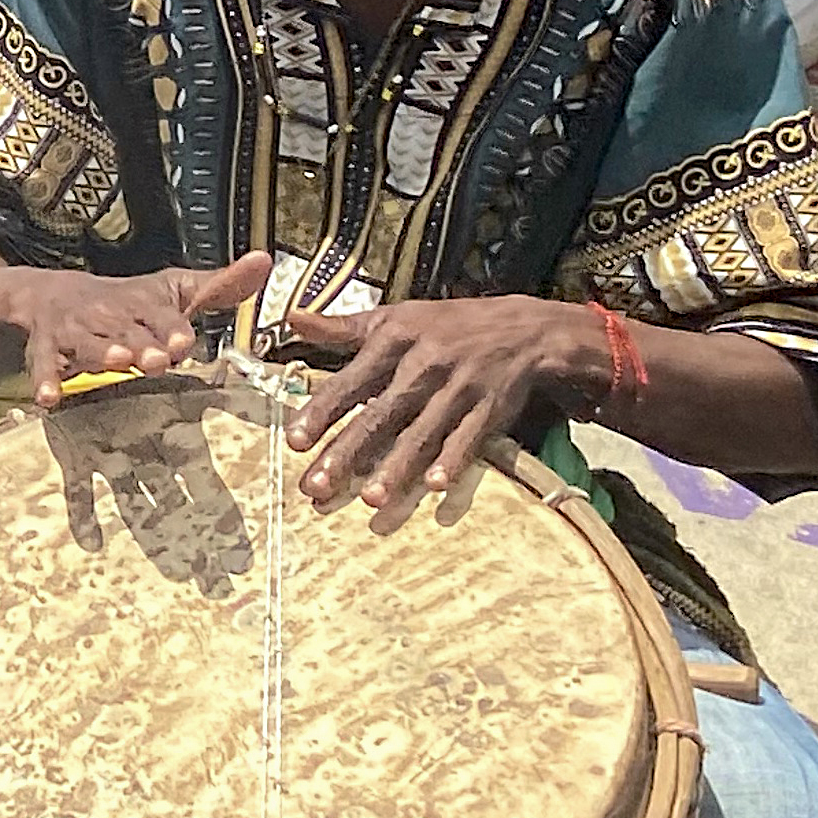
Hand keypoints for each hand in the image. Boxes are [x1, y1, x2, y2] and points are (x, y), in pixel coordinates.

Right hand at [0, 252, 270, 404]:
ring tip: (112, 363)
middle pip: (126, 330)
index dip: (172, 327)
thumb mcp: (171, 290)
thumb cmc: (128, 301)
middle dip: (140, 344)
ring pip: (87, 342)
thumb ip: (218, 286)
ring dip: (99, 352)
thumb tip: (265, 261)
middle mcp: (110, 314)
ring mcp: (77, 330)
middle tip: (154, 360)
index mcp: (143, 303)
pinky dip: (46, 380)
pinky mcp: (48, 346)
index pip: (161, 315)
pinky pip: (44, 364)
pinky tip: (49, 399)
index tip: (184, 341)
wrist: (54, 293)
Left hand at [278, 295, 605, 508]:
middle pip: (380, 414)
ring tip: (371, 499)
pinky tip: (434, 486)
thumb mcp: (395, 318)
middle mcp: (423, 365)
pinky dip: (453, 461)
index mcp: (393, 340)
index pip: (349, 381)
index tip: (295, 442)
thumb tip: (292, 319)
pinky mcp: (490, 408)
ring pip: (422, 432)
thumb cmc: (447, 326)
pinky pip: (469, 438)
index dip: (322, 412)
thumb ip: (342, 327)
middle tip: (318, 487)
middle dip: (348, 451)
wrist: (525, 329)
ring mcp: (458, 388)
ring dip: (397, 466)